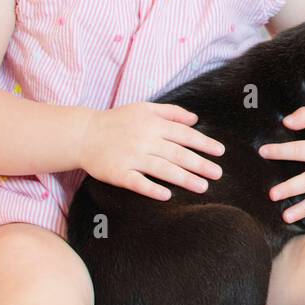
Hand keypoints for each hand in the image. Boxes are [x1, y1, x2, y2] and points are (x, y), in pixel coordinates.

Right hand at [78, 102, 224, 200]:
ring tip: (203, 187)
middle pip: (177, 154)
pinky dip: (152, 189)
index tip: (220, 152)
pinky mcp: (118, 173)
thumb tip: (195, 119)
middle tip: (218, 173)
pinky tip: (167, 196)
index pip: (184, 134)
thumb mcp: (145, 108)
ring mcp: (131, 157)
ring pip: (162, 169)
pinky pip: (138, 182)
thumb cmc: (118, 120)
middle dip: (200, 164)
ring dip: (184, 179)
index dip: (204, 143)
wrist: (84, 134)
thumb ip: (171, 112)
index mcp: (153, 124)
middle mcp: (145, 140)